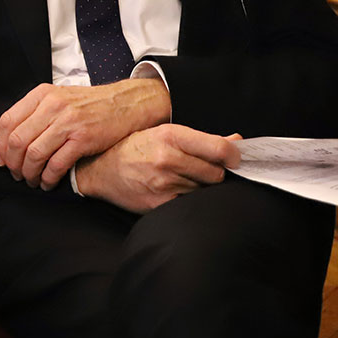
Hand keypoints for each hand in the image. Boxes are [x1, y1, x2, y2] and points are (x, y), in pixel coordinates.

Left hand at [0, 78, 170, 189]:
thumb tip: (9, 142)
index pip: (7, 121)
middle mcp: (51, 106)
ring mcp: (67, 122)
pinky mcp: (83, 139)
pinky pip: (56, 164)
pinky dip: (48, 178)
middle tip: (16, 175)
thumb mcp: (58, 98)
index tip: (1, 160)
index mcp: (41, 95)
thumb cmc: (89, 105)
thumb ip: (34, 113)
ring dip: (29, 173)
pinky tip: (47, 183)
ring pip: (34, 154)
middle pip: (17, 141)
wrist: (125, 104)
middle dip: (13, 163)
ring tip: (31, 181)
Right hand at [73, 125, 239, 212]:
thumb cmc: (133, 149)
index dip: (234, 156)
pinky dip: (186, 199)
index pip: (219, 149)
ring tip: (179, 179)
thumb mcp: (164, 134)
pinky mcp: (159, 203)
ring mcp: (163, 183)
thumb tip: (238, 141)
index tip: (234, 159)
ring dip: (198, 187)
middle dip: (212, 173)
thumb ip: (202, 140)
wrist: (99, 171)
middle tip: (198, 170)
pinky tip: (172, 190)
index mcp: (170, 136)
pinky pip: (188, 203)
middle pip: (216, 174)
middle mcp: (167, 158)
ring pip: (203, 191)